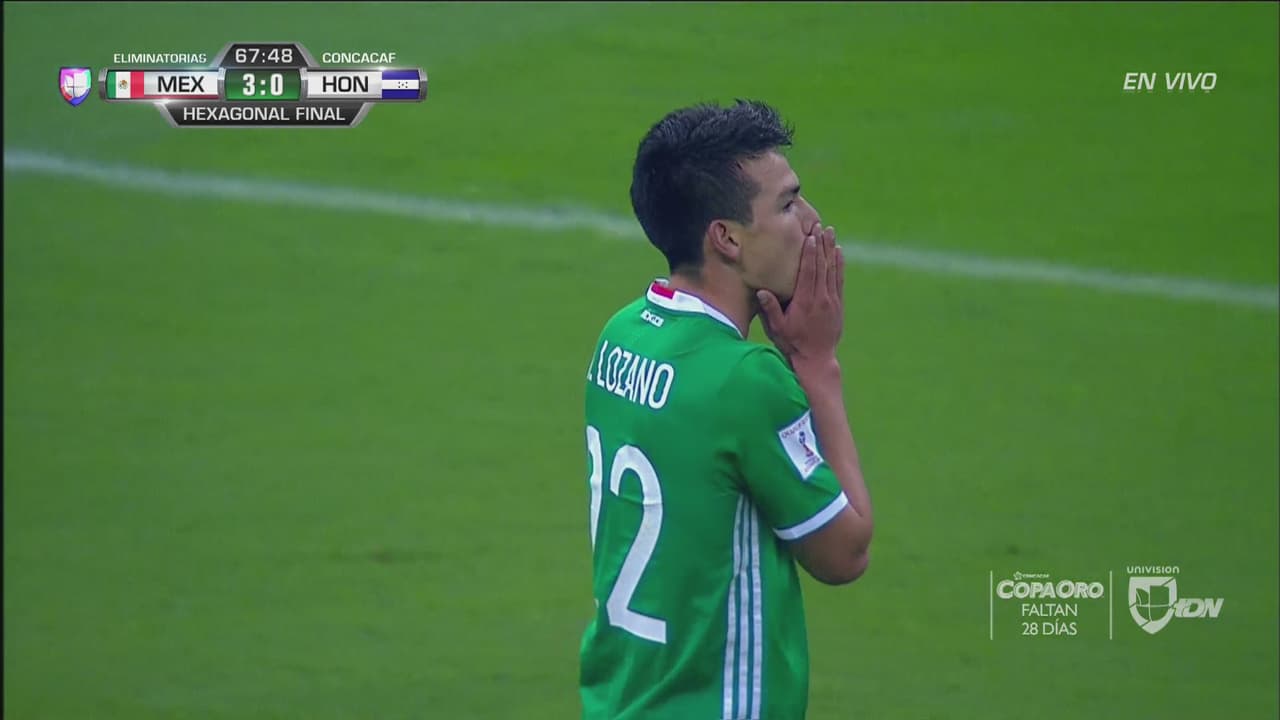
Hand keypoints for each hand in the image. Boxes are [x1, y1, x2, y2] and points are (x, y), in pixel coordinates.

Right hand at [756, 224, 843, 369]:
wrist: (817, 359)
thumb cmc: (793, 343)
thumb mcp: (777, 329)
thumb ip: (770, 310)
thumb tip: (761, 291)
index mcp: (805, 302)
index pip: (808, 272)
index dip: (810, 253)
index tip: (810, 236)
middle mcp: (820, 298)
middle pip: (822, 266)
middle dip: (821, 245)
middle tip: (820, 226)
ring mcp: (832, 301)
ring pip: (832, 270)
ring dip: (831, 250)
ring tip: (830, 233)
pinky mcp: (838, 305)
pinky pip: (839, 280)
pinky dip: (839, 265)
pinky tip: (838, 253)